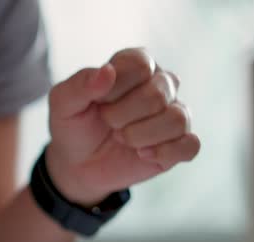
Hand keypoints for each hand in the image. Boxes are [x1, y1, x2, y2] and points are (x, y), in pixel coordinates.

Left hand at [46, 48, 199, 204]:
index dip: (115, 88)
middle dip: (122, 116)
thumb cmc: (74, 126)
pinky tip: (141, 155)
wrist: (78, 164)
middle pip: (157, 94)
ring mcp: (174, 113)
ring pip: (177, 119)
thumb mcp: (64, 104)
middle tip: (108, 124)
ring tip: (122, 139)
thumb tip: (107, 72)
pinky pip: (190, 145)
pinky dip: (163, 153)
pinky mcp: (181, 143)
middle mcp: (161, 83)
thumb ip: (80, 84)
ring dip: (140, 136)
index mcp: (136, 64)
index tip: (98, 102)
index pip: (141, 65)